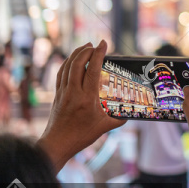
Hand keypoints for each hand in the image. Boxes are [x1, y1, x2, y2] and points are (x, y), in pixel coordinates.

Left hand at [38, 40, 124, 172]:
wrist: (58, 144)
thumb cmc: (81, 136)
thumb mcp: (104, 127)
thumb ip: (119, 119)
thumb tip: (131, 113)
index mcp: (87, 98)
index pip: (93, 70)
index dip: (98, 54)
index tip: (104, 43)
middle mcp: (74, 92)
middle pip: (78, 63)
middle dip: (86, 50)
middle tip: (95, 44)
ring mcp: (63, 92)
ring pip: (67, 66)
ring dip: (76, 53)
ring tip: (85, 47)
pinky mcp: (56, 94)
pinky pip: (61, 73)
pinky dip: (67, 63)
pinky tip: (72, 60)